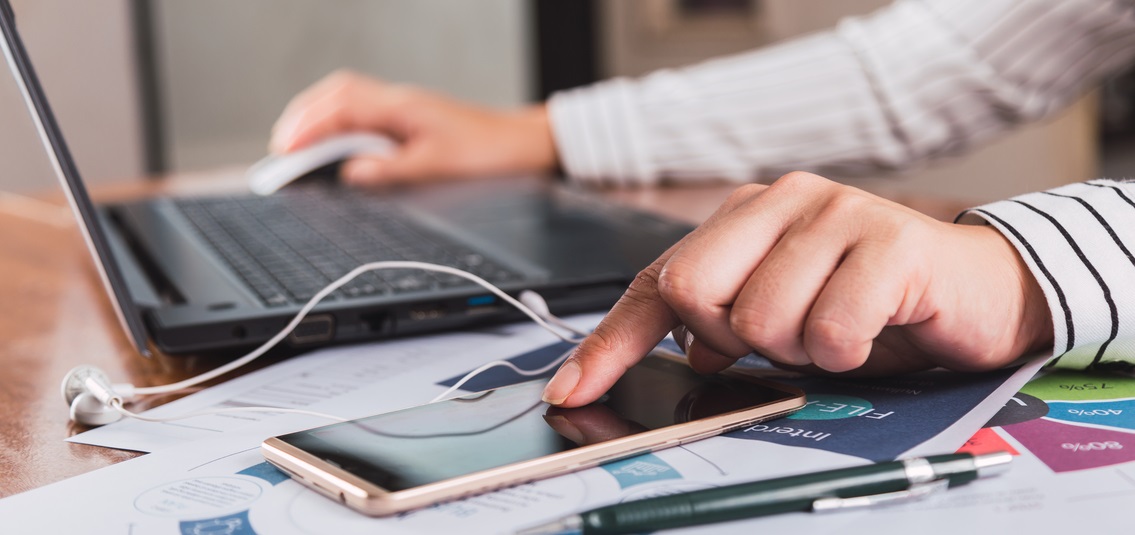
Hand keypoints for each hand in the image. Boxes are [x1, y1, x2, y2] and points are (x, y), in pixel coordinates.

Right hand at [269, 70, 558, 184]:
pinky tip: (331, 144)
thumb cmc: (488, 152)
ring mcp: (402, 107)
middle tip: (280, 150)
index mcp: (401, 107)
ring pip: (346, 100)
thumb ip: (392, 171)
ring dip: (317, 118)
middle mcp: (398, 101)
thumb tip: (351, 175)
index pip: (340, 108)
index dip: (307, 129)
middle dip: (302, 119)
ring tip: (294, 146)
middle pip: (335, 96)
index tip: (285, 151)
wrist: (523, 143)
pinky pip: (361, 112)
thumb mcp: (438, 168)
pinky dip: (337, 124)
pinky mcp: (408, 119)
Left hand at [542, 172, 1053, 406]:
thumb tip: (668, 361)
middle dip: (727, 339)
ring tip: (834, 332)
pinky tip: (870, 334)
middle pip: (691, 290)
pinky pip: (830, 330)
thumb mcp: (782, 316)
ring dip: (798, 351)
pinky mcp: (890, 242)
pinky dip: (846, 353)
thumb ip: (720, 330)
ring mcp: (836, 213)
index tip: (570, 391)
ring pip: (760, 318)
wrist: (975, 290)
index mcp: (744, 216)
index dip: (608, 344)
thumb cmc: (869, 301)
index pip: (655, 281)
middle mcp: (782, 201)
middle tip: (778, 342)